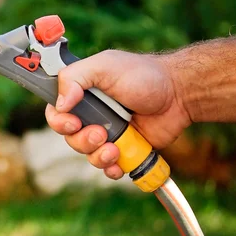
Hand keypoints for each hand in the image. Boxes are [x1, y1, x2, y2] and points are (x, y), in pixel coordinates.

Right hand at [45, 50, 191, 178]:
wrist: (179, 94)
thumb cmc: (143, 75)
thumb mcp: (104, 66)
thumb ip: (75, 77)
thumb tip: (60, 104)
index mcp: (81, 94)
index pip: (56, 113)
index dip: (59, 122)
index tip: (74, 122)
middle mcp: (91, 115)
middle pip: (69, 138)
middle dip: (83, 140)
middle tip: (102, 133)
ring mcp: (107, 134)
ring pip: (87, 155)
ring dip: (98, 156)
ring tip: (116, 148)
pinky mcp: (123, 149)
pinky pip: (108, 167)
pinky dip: (111, 169)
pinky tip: (120, 163)